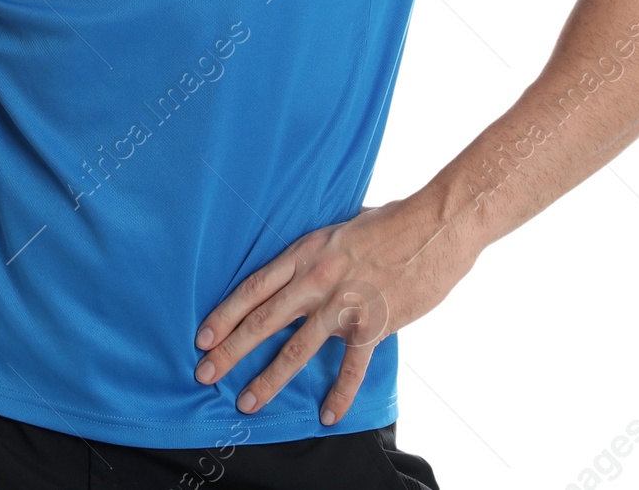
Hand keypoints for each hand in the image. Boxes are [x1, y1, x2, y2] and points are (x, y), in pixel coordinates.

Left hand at [192, 199, 478, 425]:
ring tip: (247, 401)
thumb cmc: (391, 222)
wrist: (435, 226)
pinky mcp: (374, 325)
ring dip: (269, 378)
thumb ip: (318, 255)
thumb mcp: (341, 230)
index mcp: (307, 252)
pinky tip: (328, 415)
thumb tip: (303, 273)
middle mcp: (318, 279)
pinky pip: (351, 367)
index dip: (226, 314)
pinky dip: (340, 394)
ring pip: (297, 348)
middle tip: (204, 373)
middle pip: (264, 319)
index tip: (203, 337)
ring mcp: (344, 304)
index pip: (255, 287)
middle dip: (231, 349)